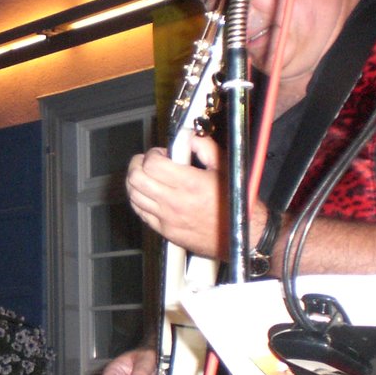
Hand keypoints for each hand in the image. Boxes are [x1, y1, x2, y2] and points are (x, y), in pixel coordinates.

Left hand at [125, 132, 225, 259]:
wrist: (242, 237)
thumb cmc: (236, 203)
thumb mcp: (226, 169)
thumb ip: (206, 148)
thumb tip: (189, 137)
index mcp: (190, 184)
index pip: (152, 164)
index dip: (152, 154)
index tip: (161, 153)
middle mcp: (175, 202)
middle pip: (136, 178)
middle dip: (138, 164)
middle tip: (146, 162)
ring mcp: (167, 218)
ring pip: (133, 195)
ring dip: (135, 182)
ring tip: (146, 176)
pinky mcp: (165, 230)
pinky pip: (140, 212)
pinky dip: (138, 199)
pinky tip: (147, 193)